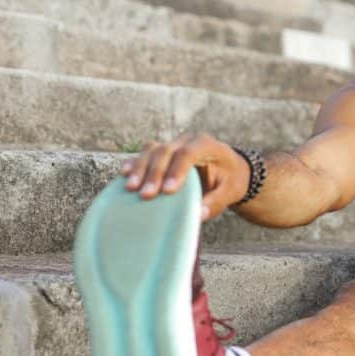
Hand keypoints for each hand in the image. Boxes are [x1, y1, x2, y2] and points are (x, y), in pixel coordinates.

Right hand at [120, 132, 250, 221]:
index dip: (176, 171)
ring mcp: (173, 144)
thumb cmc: (230, 180)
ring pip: (151, 150)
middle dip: (154, 173)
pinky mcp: (162, 153)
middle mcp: (187, 140)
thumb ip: (216, 202)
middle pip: (165, 150)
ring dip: (139, 168)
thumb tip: (198, 215)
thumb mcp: (230, 191)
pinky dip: (134, 164)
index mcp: (206, 144)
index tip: (168, 191)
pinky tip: (124, 176)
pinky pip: (144, 155)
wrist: (229, 169)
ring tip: (131, 188)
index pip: (188, 154)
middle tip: (146, 195)